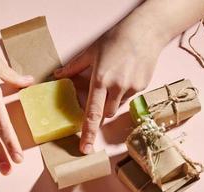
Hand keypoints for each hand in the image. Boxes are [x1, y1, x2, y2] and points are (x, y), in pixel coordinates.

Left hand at [54, 17, 166, 153]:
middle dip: (102, 109)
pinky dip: (126, 91)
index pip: (92, 113)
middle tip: (103, 91)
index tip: (85, 148)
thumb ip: (74, 67)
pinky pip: (130, 97)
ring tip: (117, 78)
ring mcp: (131, 88)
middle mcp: (116, 87)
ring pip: (118, 106)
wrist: (145, 31)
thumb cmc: (115, 38)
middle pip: (106, 113)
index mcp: (100, 80)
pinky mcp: (143, 87)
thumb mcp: (91, 51)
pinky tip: (128, 74)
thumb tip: (58, 74)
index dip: (88, 132)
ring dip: (114, 99)